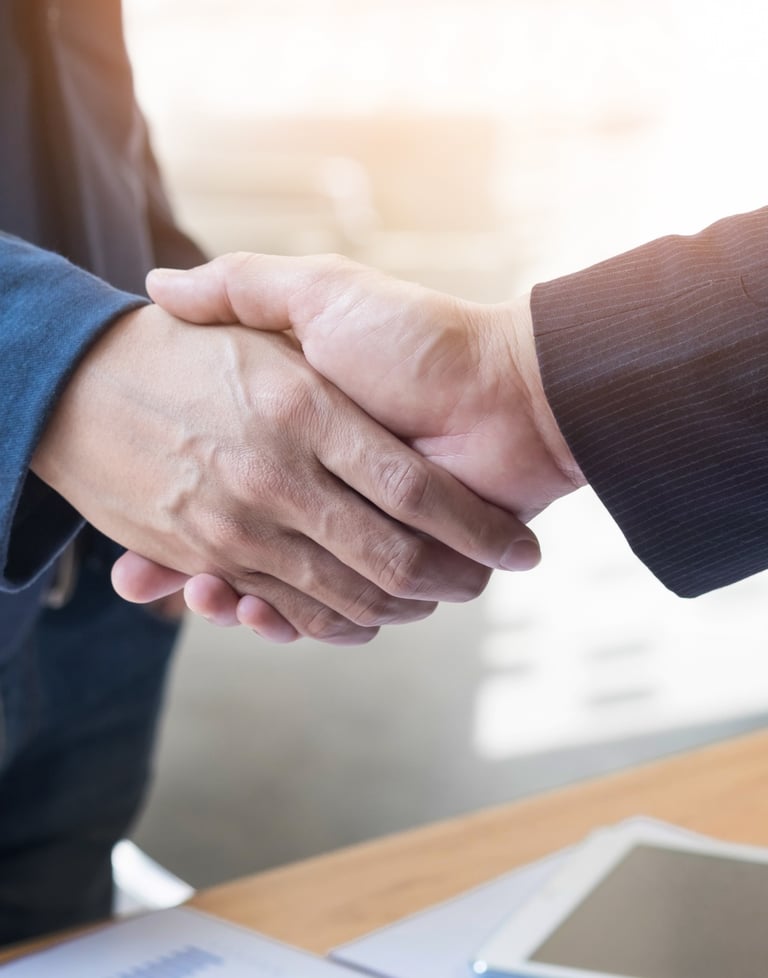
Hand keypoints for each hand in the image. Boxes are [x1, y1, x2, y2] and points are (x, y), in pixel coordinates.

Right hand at [116, 254, 584, 628]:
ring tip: (202, 590)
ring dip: (237, 599)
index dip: (170, 504)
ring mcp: (350, 528)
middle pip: (241, 542)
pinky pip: (326, 608)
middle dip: (198, 565)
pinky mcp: (388, 565)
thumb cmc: (416, 339)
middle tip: (147, 575)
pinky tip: (257, 610)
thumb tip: (159, 289)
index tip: (128, 523)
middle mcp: (317, 486)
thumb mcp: (322, 293)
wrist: (509, 394)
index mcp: (299, 435)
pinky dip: (296, 621)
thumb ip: (246, 286)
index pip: (216, 478)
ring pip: (278, 583)